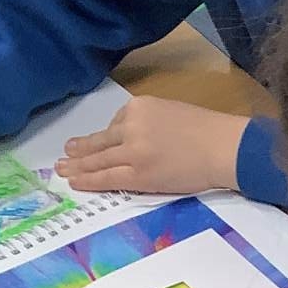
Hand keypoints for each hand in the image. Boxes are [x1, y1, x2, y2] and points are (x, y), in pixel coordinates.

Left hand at [55, 96, 248, 195]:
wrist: (224, 147)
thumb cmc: (208, 131)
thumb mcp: (172, 112)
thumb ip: (150, 122)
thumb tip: (135, 138)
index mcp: (139, 106)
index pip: (118, 123)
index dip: (110, 138)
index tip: (100, 145)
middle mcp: (131, 125)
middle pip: (101, 140)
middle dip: (81, 150)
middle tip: (66, 154)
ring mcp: (133, 150)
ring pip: (99, 159)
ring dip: (78, 166)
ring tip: (63, 169)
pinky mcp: (138, 173)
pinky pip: (108, 177)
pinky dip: (90, 180)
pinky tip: (76, 182)